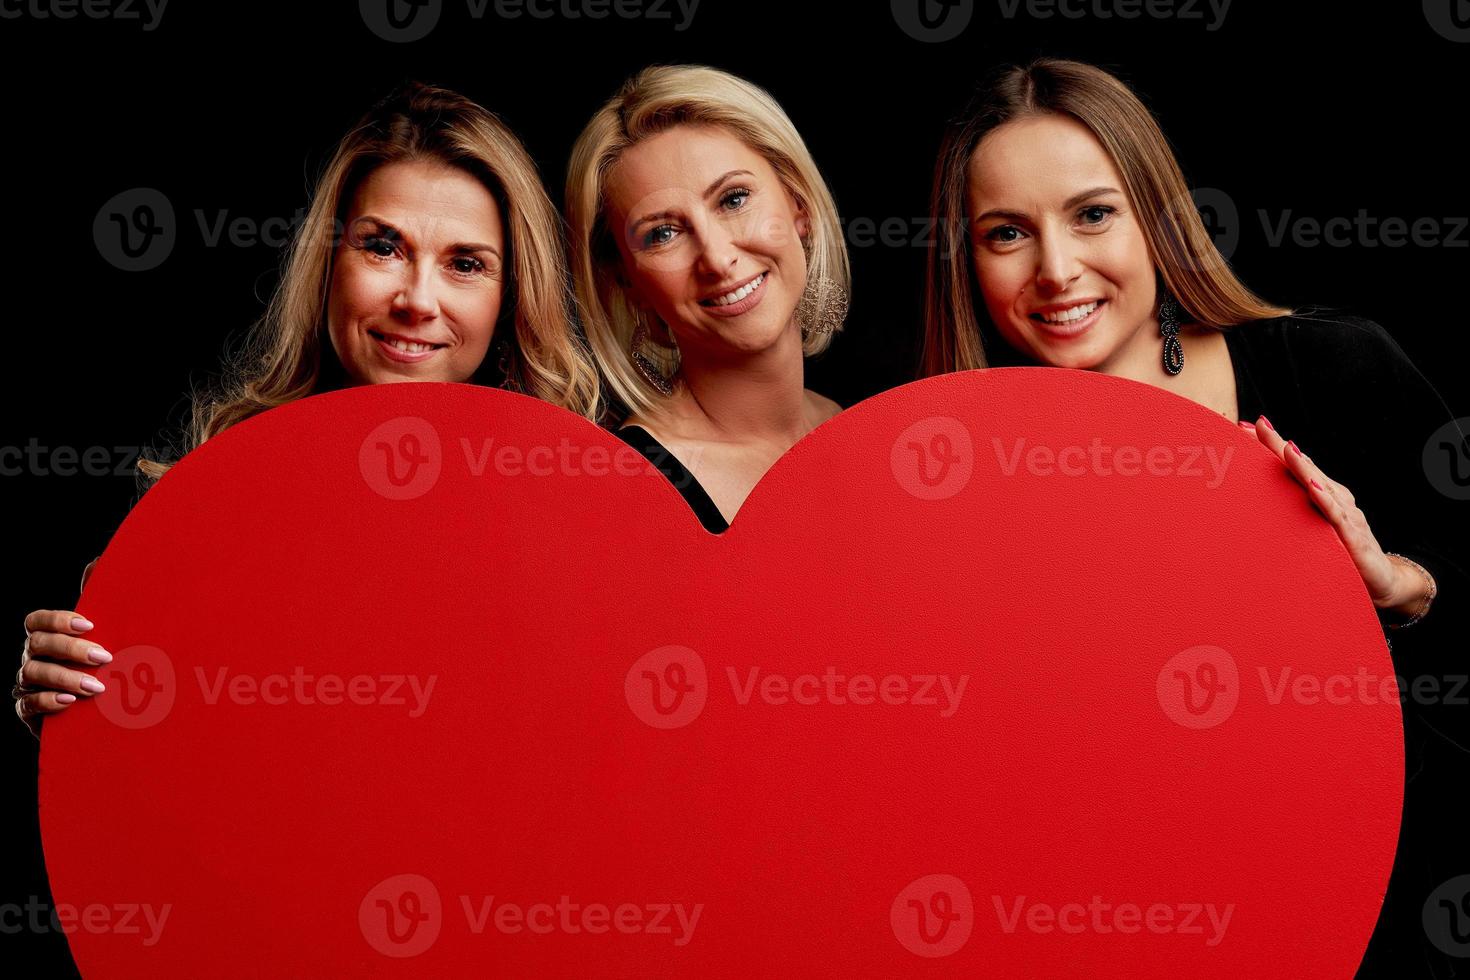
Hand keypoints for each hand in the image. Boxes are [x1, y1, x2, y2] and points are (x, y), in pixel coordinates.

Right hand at [14, 609, 110, 737]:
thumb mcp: (105, 652)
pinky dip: (49, 700)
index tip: (89, 625)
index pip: (36, 621)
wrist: (93, 719)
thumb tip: (102, 588)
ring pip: (32, 672)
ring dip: (65, 677)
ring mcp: (28, 684)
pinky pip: (28, 703)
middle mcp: (33, 658)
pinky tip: (70, 701)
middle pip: (38, 644)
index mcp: (47, 640)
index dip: (57, 620)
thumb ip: (105, 628)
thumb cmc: (103, 675)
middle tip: (103, 657)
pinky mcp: (28, 710)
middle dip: (71, 649)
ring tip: (95, 686)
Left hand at [1239, 416, 1432, 616]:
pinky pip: (1337, 516)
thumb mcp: (1314, 527)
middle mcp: (1335, 498)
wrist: (1383, 580)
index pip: (1294, 466)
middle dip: (1280, 446)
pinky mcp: (1354, 537)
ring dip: (1303, 466)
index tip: (1245, 427)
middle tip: (1259, 425)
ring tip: (1285, 447)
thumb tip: (1262, 498)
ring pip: (1321, 485)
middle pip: (1305, 467)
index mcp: (1323, 494)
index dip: (1272, 446)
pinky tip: (1313, 488)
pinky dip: (1325, 500)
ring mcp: (1346, 515)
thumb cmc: (1344, 550)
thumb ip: (1294, 510)